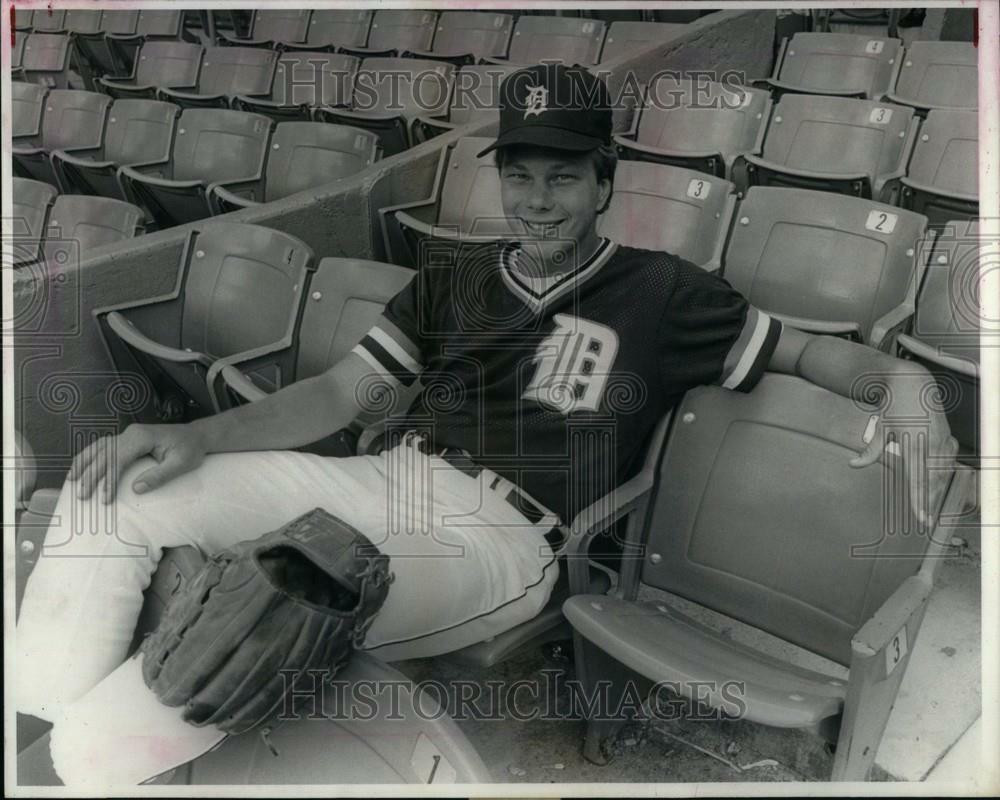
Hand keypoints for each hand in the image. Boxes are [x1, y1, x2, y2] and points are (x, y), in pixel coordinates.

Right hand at [68, 423, 207, 503]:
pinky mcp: (128, 438)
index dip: (109, 479)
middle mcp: (131, 433)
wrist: (196, 436)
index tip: (104, 498)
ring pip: (98, 447)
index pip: (118, 458)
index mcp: (142, 437)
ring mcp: (128, 434)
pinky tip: (81, 467)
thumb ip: (159, 475)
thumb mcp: (181, 464)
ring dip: (84, 463)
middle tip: (82, 495)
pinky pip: (103, 446)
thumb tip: (136, 489)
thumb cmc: (190, 450)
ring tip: (71, 481)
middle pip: (104, 454)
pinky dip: (90, 456)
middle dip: (91, 475)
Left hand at [849, 366, 959, 529]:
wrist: (912, 383)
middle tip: (925, 521)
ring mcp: (942, 440)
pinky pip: (948, 460)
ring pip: (942, 472)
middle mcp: (931, 444)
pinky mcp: (947, 436)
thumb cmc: (893, 405)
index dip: (920, 502)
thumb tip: (853, 464)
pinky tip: (940, 484)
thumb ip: (870, 451)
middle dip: (929, 502)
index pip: (917, 480)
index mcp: (913, 444)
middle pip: (932, 481)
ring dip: (937, 490)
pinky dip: (945, 473)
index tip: (921, 518)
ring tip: (930, 507)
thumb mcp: (880, 428)